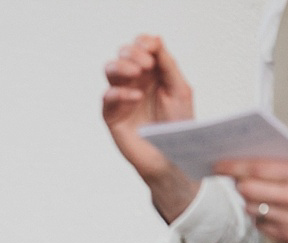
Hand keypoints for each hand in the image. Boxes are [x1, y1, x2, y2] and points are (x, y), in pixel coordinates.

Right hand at [102, 34, 198, 220]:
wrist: (172, 157)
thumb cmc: (178, 125)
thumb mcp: (180, 89)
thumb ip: (168, 64)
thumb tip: (156, 40)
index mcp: (152, 73)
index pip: (141, 47)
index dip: (143, 42)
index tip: (152, 47)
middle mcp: (135, 81)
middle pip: (123, 54)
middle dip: (132, 53)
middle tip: (147, 64)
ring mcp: (122, 97)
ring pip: (110, 70)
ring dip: (122, 66)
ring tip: (137, 73)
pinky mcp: (112, 116)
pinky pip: (107, 97)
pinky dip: (120, 93)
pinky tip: (136, 97)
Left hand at [215, 158, 287, 242]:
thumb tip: (254, 165)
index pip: (258, 167)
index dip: (233, 166)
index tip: (219, 164)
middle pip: (248, 189)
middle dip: (238, 184)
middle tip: (236, 181)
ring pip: (251, 208)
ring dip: (248, 202)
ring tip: (257, 197)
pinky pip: (260, 224)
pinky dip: (260, 217)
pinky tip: (270, 213)